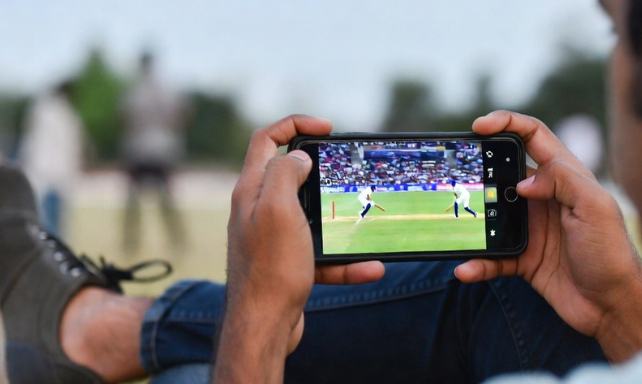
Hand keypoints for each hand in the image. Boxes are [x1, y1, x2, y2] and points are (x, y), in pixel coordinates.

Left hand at [215, 115, 384, 383]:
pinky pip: (322, 255)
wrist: (263, 327)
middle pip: (290, 175)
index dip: (295, 124)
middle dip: (322, 171)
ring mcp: (273, 238)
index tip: (327, 128)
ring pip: (312, 217)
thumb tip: (299, 156)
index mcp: (252, 190)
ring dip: (340, 221)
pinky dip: (345, 261)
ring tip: (366, 221)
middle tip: (347, 171)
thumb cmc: (269, 268)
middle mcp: (258, 210)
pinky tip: (370, 268)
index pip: (266, 139)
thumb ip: (285, 173)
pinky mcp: (288, 264)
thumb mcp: (278, 209)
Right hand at [455, 111, 641, 361]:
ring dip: (471, 221)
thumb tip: (522, 182)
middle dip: (479, 169)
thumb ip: (563, 180)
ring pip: (491, 215)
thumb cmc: (612, 254)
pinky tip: (466, 268)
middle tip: (458, 174)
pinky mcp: (523, 258)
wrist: (613, 307)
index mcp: (565, 178)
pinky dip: (477, 262)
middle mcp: (545, 199)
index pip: (533, 137)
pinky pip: (492, 257)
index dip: (507, 123)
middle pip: (504, 172)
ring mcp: (532, 229)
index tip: (479, 126)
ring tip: (452, 223)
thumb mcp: (596, 207)